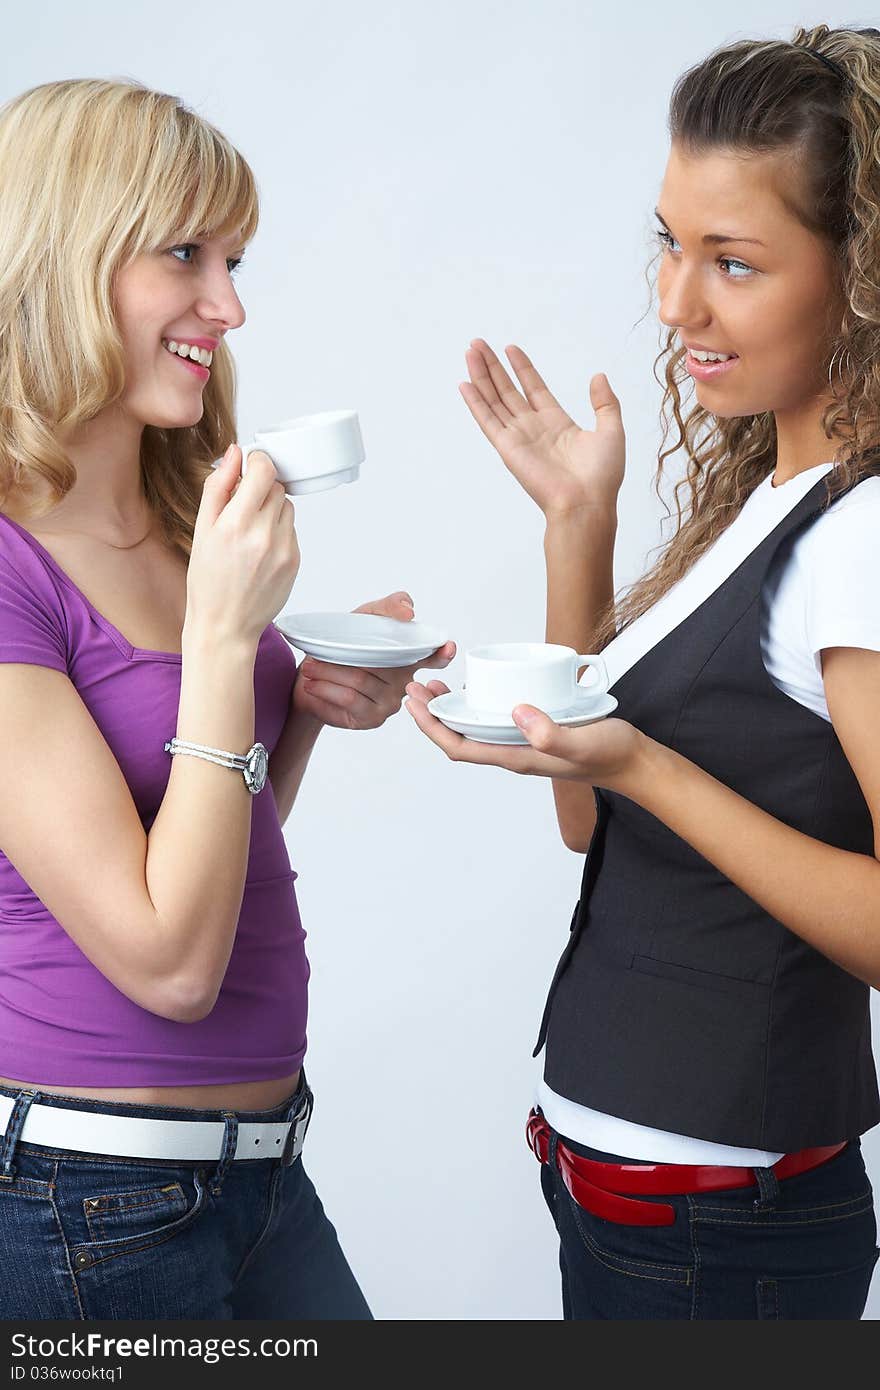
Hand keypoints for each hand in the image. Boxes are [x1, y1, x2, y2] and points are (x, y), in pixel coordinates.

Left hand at [291, 592, 455, 729]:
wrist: (309, 682)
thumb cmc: (341, 647)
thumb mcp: (362, 618)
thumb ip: (388, 607)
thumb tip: (409, 611)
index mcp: (407, 657)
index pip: (433, 656)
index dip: (442, 652)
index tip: (448, 647)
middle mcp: (404, 681)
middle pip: (378, 667)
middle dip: (342, 661)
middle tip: (314, 659)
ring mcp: (390, 703)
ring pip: (359, 683)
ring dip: (328, 675)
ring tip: (309, 669)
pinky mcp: (372, 719)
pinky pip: (349, 701)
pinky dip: (326, 691)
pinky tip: (313, 686)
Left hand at [403, 678, 644, 793]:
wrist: (634, 762)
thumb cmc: (609, 754)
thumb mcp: (581, 742)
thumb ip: (550, 732)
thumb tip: (517, 712)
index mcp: (516, 756)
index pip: (460, 747)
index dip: (432, 727)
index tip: (415, 703)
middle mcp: (514, 751)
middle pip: (461, 737)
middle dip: (434, 715)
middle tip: (417, 686)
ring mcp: (523, 743)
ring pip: (477, 729)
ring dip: (453, 710)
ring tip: (438, 685)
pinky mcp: (535, 732)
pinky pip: (497, 721)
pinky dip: (480, 705)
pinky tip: (482, 687)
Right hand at [461, 339, 624, 519]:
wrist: (586, 503)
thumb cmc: (602, 476)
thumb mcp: (611, 431)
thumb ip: (605, 402)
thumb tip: (598, 376)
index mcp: (556, 422)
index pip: (534, 387)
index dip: (522, 368)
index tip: (510, 348)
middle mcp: (534, 428)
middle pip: (507, 390)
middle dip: (493, 367)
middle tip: (478, 344)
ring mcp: (519, 437)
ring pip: (494, 399)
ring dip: (480, 376)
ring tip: (470, 351)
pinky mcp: (508, 448)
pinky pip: (487, 421)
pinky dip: (475, 403)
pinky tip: (464, 384)